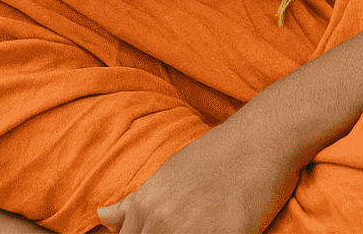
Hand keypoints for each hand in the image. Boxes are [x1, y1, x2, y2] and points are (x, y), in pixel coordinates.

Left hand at [96, 118, 299, 233]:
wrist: (261, 139)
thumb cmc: (216, 155)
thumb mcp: (169, 173)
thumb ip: (135, 203)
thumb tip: (102, 217)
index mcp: (147, 206)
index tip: (160, 233)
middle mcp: (163, 221)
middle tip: (191, 227)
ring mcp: (193, 232)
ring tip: (205, 227)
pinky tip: (223, 232)